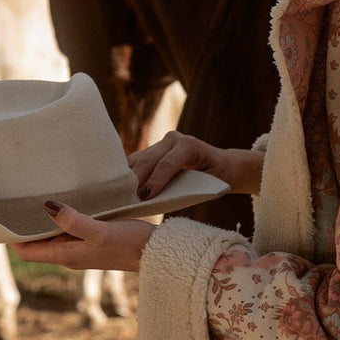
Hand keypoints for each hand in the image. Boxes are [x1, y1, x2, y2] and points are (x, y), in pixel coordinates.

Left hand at [11, 202, 154, 271]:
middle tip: (20, 200)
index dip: (13, 237)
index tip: (7, 215)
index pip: (27, 252)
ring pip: (53, 236)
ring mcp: (83, 248)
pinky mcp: (95, 241)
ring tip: (40, 197)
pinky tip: (69, 203)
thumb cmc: (132, 244)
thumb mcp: (102, 231)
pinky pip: (69, 231)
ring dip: (45, 221)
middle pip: (37, 243)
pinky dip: (63, 218)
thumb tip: (48, 207)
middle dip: (26, 226)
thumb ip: (76, 221)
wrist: (159, 253)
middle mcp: (71, 254)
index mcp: (67, 255)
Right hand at [129, 133, 263, 199]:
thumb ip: (186, 189)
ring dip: (128, 177)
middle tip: (126, 200)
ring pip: (139, 159)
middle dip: (136, 180)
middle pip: (149, 160)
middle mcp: (174, 139)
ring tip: (119, 196)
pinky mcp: (154, 149)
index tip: (144, 197)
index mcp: (190, 145)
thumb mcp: (208, 185)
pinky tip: (120, 188)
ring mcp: (162, 142)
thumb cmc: (216, 178)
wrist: (221, 165)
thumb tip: (160, 201)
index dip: (155, 180)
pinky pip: (137, 161)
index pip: (167, 164)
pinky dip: (128, 175)